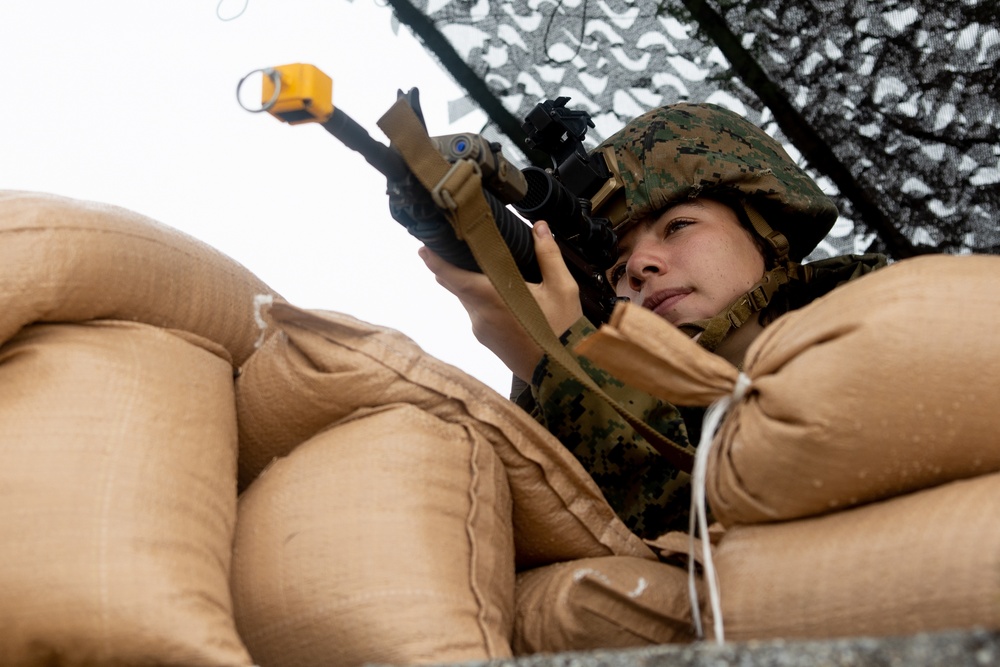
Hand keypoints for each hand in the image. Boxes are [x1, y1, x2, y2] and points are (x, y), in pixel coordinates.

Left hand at [418, 220, 582, 379]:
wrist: (563, 373)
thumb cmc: (563, 331)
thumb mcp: (562, 289)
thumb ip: (548, 255)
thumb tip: (539, 227)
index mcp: (491, 297)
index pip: (452, 276)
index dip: (435, 261)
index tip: (423, 248)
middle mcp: (480, 315)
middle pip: (458, 287)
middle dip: (453, 268)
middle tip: (453, 247)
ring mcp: (482, 331)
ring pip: (468, 301)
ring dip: (471, 285)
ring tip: (483, 268)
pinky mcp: (488, 342)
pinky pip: (477, 315)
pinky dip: (481, 301)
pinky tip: (499, 295)